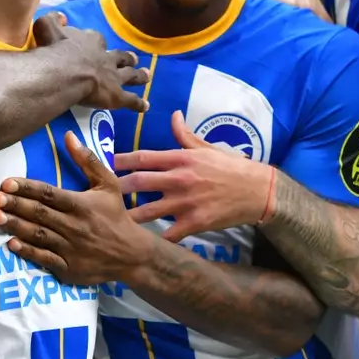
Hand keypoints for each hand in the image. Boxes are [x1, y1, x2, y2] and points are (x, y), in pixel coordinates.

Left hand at [0, 131, 153, 286]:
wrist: (132, 255)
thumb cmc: (116, 215)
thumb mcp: (108, 184)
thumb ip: (88, 160)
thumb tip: (68, 136)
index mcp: (81, 204)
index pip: (49, 194)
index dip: (27, 188)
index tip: (6, 183)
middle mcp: (74, 226)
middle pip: (40, 213)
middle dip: (15, 205)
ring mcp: (70, 249)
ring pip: (39, 235)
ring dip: (16, 226)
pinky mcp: (68, 268)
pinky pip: (44, 259)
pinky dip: (27, 252)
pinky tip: (11, 244)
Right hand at [34, 14, 149, 113]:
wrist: (64, 72)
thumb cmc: (55, 50)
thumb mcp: (46, 27)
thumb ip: (53, 20)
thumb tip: (62, 17)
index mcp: (90, 41)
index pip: (97, 39)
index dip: (98, 42)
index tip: (98, 43)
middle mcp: (106, 57)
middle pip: (120, 56)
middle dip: (127, 58)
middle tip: (134, 58)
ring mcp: (114, 77)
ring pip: (130, 75)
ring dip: (139, 75)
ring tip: (147, 75)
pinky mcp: (116, 95)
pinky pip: (130, 100)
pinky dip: (138, 103)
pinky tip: (145, 106)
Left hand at [116, 111, 273, 241]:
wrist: (258, 191)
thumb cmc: (231, 167)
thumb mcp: (207, 147)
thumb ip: (185, 135)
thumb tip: (174, 115)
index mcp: (181, 159)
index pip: (143, 157)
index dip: (121, 160)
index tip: (104, 164)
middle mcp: (179, 179)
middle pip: (138, 183)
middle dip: (117, 188)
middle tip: (100, 193)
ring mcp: (186, 203)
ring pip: (148, 212)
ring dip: (129, 216)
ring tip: (115, 220)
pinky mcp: (195, 223)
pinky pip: (169, 234)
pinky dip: (156, 239)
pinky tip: (144, 243)